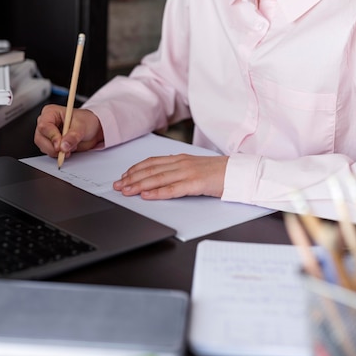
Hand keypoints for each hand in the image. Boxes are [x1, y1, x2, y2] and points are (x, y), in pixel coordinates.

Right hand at [34, 104, 103, 158]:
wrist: (93, 130)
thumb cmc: (86, 121)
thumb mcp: (82, 126)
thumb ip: (73, 136)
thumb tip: (64, 145)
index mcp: (50, 112)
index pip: (44, 126)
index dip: (52, 136)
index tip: (60, 145)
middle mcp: (46, 122)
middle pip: (40, 138)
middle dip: (53, 147)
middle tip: (65, 151)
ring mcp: (47, 134)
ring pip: (43, 147)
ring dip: (56, 151)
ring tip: (71, 147)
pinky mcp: (50, 144)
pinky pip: (49, 152)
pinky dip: (58, 154)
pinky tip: (68, 150)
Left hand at [113, 153, 228, 199]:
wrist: (238, 172)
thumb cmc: (219, 172)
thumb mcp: (195, 167)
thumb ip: (178, 170)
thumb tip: (161, 177)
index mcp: (181, 159)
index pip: (152, 162)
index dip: (135, 169)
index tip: (123, 176)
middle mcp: (181, 163)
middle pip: (151, 170)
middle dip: (131, 178)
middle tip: (118, 185)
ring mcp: (188, 173)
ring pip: (158, 179)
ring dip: (139, 186)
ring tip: (126, 191)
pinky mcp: (195, 184)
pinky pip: (173, 189)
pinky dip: (157, 193)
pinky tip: (146, 196)